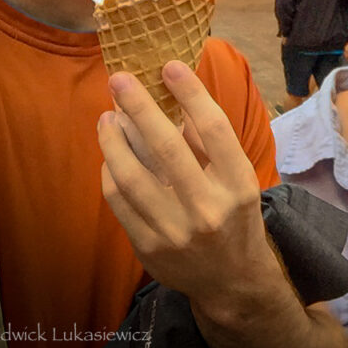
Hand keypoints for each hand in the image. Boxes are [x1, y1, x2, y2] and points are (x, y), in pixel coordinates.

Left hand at [98, 62, 273, 306]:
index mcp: (239, 185)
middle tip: (119, 80)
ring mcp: (175, 231)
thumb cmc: (236, 217)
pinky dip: (110, 172)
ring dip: (113, 139)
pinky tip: (110, 154)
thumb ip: (211, 145)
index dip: (191, 93)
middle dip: (139, 107)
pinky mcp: (148, 248)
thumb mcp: (239, 180)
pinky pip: (119, 201)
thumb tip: (176, 99)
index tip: (170, 66)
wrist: (232, 281)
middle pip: (167, 147)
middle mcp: (208, 209)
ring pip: (132, 175)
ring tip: (108, 116)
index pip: (214, 129)